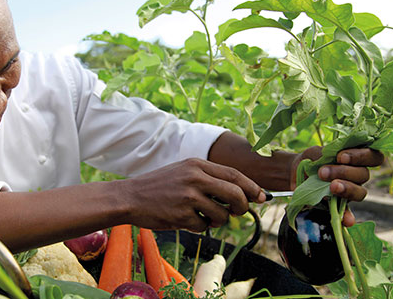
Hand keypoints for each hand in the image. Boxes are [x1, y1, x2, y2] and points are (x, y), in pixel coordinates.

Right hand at [122, 158, 265, 231]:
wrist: (130, 197)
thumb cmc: (159, 186)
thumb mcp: (183, 172)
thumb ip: (209, 179)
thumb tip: (240, 194)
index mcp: (197, 165)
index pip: (234, 175)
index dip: (252, 187)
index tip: (262, 196)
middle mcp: (195, 178)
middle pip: (235, 194)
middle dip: (243, 206)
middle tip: (239, 212)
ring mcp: (188, 197)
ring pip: (222, 215)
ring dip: (217, 220)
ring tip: (201, 216)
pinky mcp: (181, 215)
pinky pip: (204, 227)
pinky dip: (200, 227)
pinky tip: (185, 220)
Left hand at [292, 146, 384, 225]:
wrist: (296, 173)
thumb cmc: (311, 159)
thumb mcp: (315, 153)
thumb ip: (324, 154)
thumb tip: (329, 163)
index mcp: (356, 159)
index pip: (373, 157)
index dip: (362, 156)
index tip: (341, 156)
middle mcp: (358, 175)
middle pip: (364, 175)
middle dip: (344, 172)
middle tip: (323, 172)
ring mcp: (351, 191)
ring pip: (360, 192)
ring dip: (346, 189)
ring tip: (331, 187)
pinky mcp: (340, 206)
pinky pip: (348, 213)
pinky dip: (348, 217)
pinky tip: (346, 220)